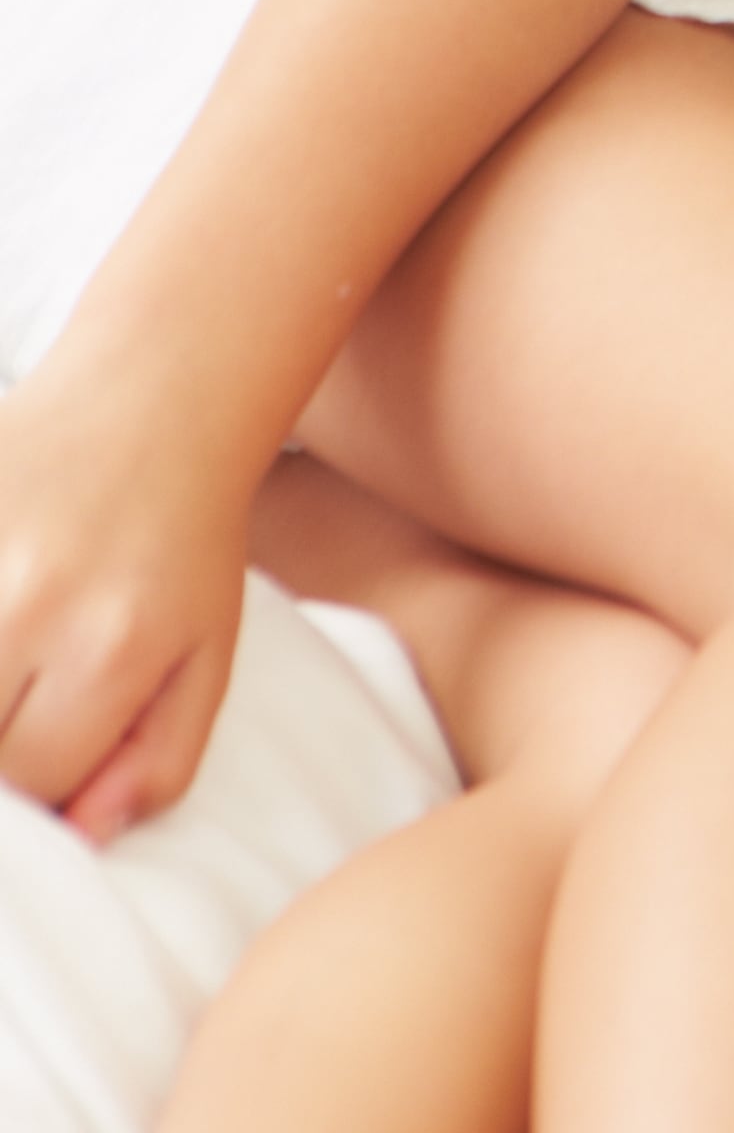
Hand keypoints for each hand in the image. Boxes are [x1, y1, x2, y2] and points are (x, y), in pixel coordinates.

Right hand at [0, 370, 257, 839]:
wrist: (151, 406)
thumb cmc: (177, 548)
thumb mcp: (205, 659)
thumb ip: (157, 762)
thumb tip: (86, 836)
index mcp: (109, 647)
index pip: (28, 782)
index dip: (27, 798)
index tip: (31, 765)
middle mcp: (26, 604)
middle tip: (22, 706)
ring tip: (15, 666)